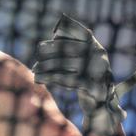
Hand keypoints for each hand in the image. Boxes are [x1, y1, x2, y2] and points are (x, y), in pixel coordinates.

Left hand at [32, 14, 125, 135]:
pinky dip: (51, 78)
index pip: (84, 33)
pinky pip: (67, 80)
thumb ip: (70, 49)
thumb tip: (55, 35)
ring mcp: (97, 72)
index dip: (70, 29)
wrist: (100, 106)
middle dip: (52, 50)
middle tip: (38, 53)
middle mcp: (99, 57)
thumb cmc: (86, 81)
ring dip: (48, 65)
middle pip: (71, 49)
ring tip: (35, 69)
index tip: (54, 32)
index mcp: (97, 49)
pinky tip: (39, 78)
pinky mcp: (92, 87)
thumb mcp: (81, 63)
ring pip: (66, 64)